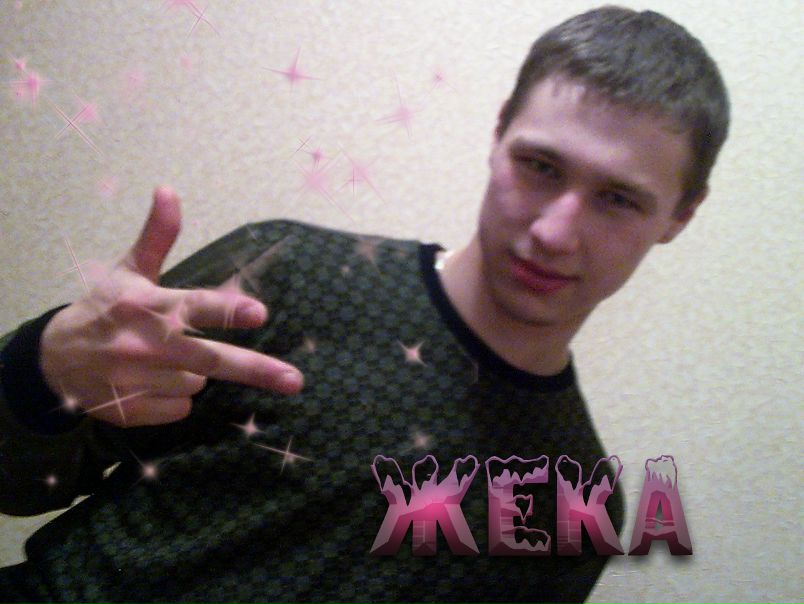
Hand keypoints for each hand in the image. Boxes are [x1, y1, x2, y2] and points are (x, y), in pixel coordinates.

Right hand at [39, 186, 302, 426]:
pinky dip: (173, 399)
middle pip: (210, 360)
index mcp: (146, 304)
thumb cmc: (103, 308)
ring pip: (196, 383)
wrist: (52, 360)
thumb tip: (169, 189)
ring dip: (190, 373)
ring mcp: (135, 380)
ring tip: (158, 359)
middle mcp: (142, 343)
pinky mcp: (130, 411)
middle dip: (255, 370)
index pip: (193, 306)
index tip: (259, 313)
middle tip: (294, 380)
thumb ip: (157, 236)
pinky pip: (179, 409)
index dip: (228, 311)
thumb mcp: (128, 270)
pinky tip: (148, 382)